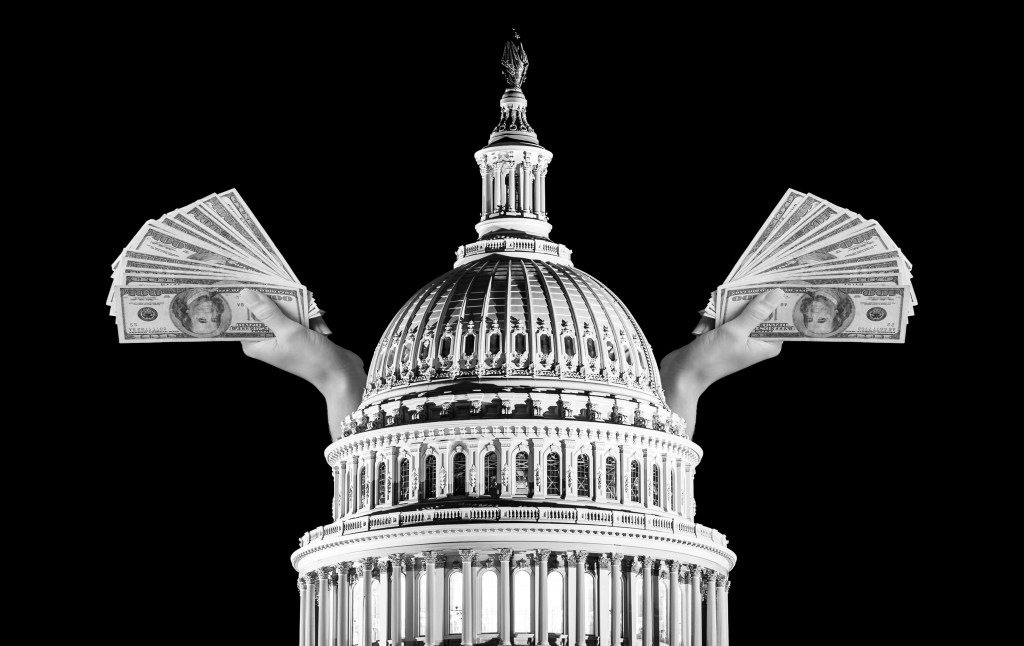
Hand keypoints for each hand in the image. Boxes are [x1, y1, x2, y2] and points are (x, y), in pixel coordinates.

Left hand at [240, 289, 365, 436]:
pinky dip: (311, 318)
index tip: (255, 283)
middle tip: (298, 303)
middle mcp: (267, 341)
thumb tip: (247, 294)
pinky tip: (321, 328)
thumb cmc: (312, 358)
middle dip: (284, 304)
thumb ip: (267, 312)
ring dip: (302, 311)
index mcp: (256, 345)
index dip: (249, 300)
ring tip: (314, 322)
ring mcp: (284, 337)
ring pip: (286, 311)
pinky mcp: (299, 335)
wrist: (340, 373)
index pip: (243, 317)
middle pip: (266, 310)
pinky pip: (300, 317)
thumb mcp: (288, 332)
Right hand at [660, 288, 783, 431]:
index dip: (776, 300)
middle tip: (725, 302)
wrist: (683, 373)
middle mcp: (756, 340)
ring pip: (738, 310)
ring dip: (722, 310)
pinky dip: (713, 316)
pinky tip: (703, 325)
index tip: (770, 283)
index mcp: (767, 345)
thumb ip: (756, 312)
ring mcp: (740, 336)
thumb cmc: (711, 358)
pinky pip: (725, 316)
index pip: (781, 317)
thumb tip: (777, 294)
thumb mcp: (735, 332)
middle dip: (741, 303)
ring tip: (709, 319)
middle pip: (758, 310)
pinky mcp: (725, 334)